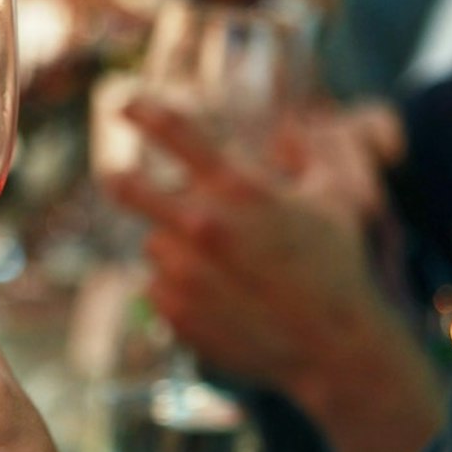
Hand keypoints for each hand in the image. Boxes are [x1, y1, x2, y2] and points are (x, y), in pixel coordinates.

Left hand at [109, 99, 441, 451]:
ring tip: (221, 266)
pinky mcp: (175, 311)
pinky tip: (217, 296)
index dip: (144, 112)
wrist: (331, 345)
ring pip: (155, 243)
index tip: (125, 105)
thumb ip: (311, 151)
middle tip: (114, 177)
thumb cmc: (337, 265)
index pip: (176, 132)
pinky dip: (178, 286)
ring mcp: (184, 271)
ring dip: (175, 246)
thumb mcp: (336, 195)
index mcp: (239, 188)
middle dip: (119, 180)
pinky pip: (158, 286)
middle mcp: (203, 225)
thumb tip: (290, 126)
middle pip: (128, 187)